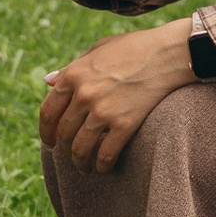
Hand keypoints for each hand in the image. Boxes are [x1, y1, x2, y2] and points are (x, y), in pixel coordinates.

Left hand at [39, 25, 195, 171]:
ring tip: (85, 167)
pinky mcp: (124, 124)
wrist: (169, 53)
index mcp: (73, 75)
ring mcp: (103, 110)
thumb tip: (47, 82)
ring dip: (81, 163)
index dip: (46, 132)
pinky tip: (104, 168)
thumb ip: (71, 68)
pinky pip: (105, 155)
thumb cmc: (135, 48)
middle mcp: (83, 94)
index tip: (50, 142)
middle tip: (72, 156)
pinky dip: (102, 166)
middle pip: (64, 134)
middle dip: (65, 149)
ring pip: (80, 149)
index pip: (48, 113)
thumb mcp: (98, 49)